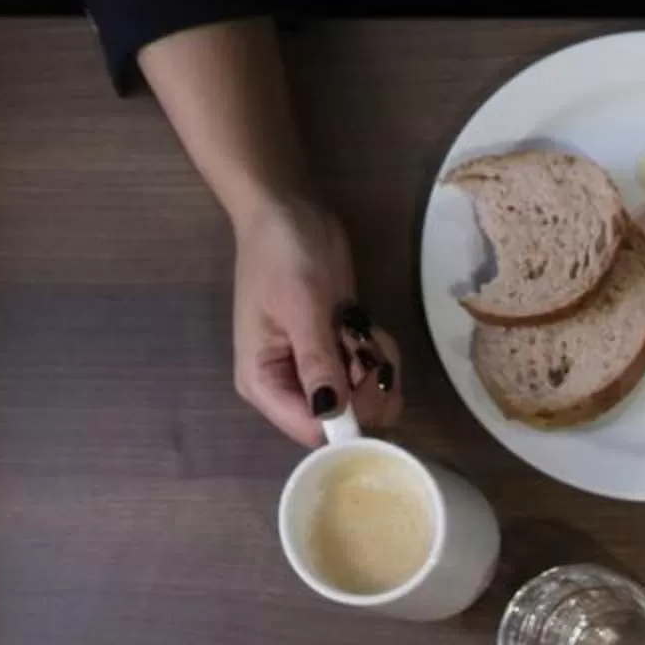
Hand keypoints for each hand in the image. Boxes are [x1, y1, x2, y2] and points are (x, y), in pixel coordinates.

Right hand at [229, 191, 401, 445]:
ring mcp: (318, 373)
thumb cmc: (284, 255)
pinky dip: (380, 354)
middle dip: (368, 386)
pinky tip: (365, 324)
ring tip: (359, 326)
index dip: (349, 420)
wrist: (290, 212)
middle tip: (362, 343)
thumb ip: (317, 363)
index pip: (312, 433)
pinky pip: (375, 376)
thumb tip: (330, 414)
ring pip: (368, 401)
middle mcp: (290, 387)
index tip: (366, 378)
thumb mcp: (302, 308)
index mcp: (263, 383)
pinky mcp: (340, 356)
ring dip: (378, 366)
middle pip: (347, 422)